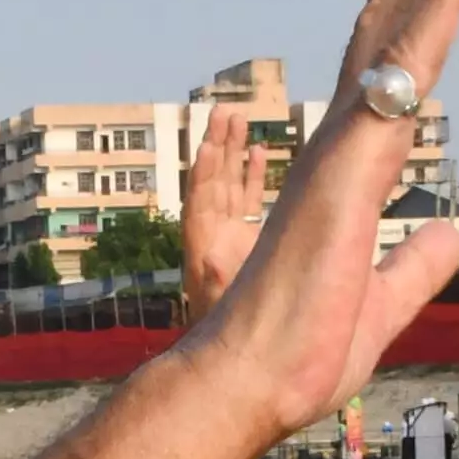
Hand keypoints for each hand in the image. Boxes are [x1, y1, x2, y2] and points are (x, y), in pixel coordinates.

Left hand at [181, 106, 262, 309]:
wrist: (236, 347)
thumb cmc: (223, 329)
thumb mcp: (220, 309)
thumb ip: (216, 285)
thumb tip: (211, 260)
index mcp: (201, 245)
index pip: (199, 199)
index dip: (203, 172)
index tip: (208, 144)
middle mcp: (213, 233)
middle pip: (213, 181)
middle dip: (217, 146)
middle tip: (222, 112)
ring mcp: (230, 233)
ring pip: (230, 184)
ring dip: (233, 152)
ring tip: (237, 119)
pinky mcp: (248, 238)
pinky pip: (249, 200)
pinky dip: (252, 175)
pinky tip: (259, 150)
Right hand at [187, 0, 458, 436]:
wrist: (251, 382)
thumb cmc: (298, 353)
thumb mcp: (382, 302)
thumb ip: (413, 263)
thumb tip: (447, 235)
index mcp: (347, 171)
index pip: (391, 72)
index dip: (427, 11)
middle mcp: (340, 143)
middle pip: (388, 27)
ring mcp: (342, 149)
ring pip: (396, 35)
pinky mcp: (350, 166)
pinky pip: (399, 78)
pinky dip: (434, 19)